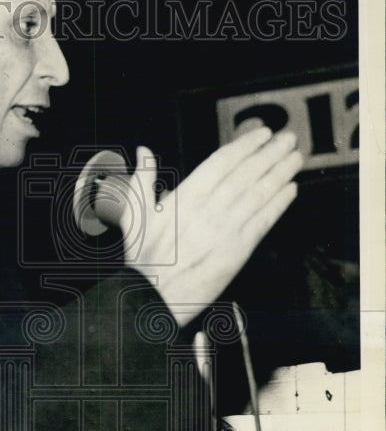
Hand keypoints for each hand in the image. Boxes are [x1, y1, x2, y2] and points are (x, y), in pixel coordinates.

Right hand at [123, 126, 302, 326]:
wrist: (154, 295)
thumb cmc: (144, 258)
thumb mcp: (135, 214)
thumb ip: (143, 179)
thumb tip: (144, 153)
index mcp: (187, 197)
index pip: (223, 162)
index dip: (245, 145)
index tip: (261, 135)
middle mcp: (211, 209)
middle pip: (248, 173)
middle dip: (270, 153)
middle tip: (287, 140)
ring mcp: (228, 228)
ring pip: (260, 193)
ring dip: (281, 173)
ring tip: (295, 159)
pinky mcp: (239, 249)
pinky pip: (265, 221)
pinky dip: (279, 203)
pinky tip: (290, 190)